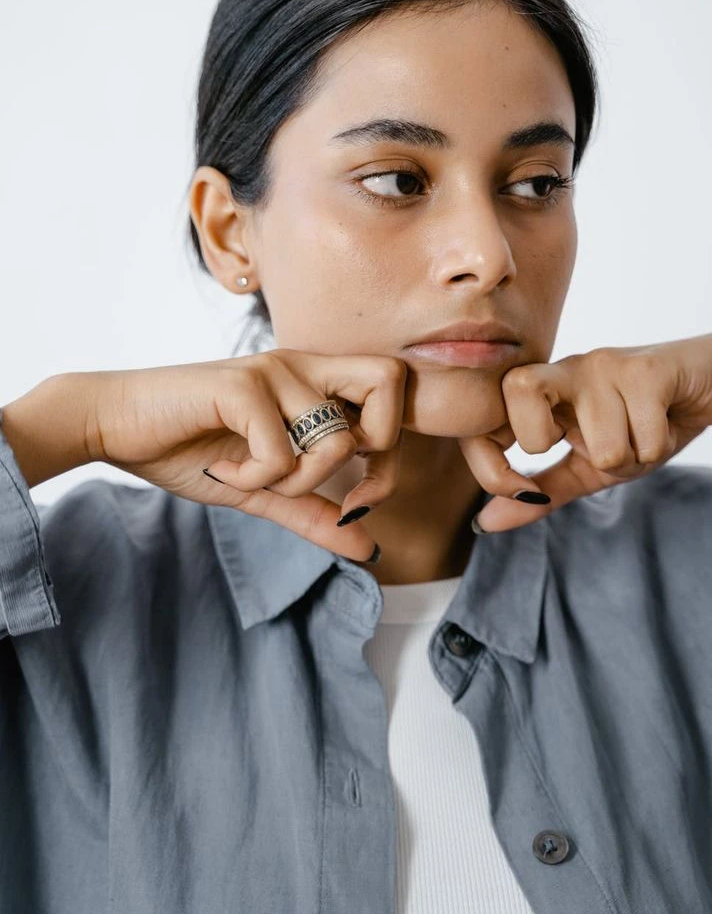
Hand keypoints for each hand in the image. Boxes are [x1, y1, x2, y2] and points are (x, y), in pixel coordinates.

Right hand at [86, 349, 407, 561]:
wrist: (116, 424)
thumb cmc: (189, 448)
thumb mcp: (264, 490)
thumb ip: (315, 513)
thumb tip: (371, 547)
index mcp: (313, 381)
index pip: (394, 392)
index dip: (393, 454)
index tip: (356, 498)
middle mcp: (302, 366)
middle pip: (390, 381)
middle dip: (377, 447)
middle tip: (324, 479)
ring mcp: (273, 371)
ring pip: (336, 440)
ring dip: (297, 481)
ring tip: (252, 476)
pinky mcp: (242, 385)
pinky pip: (282, 453)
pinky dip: (253, 479)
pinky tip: (223, 469)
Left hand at [461, 329, 711, 533]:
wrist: (710, 385)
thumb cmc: (642, 424)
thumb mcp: (586, 467)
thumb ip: (539, 492)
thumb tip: (484, 523)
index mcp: (542, 391)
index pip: (485, 420)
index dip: (490, 466)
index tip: (520, 492)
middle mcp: (565, 368)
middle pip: (520, 391)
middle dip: (548, 442)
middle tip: (585, 444)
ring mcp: (604, 365)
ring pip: (600, 445)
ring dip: (628, 458)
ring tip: (640, 434)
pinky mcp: (645, 369)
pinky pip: (641, 440)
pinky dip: (656, 447)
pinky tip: (663, 424)